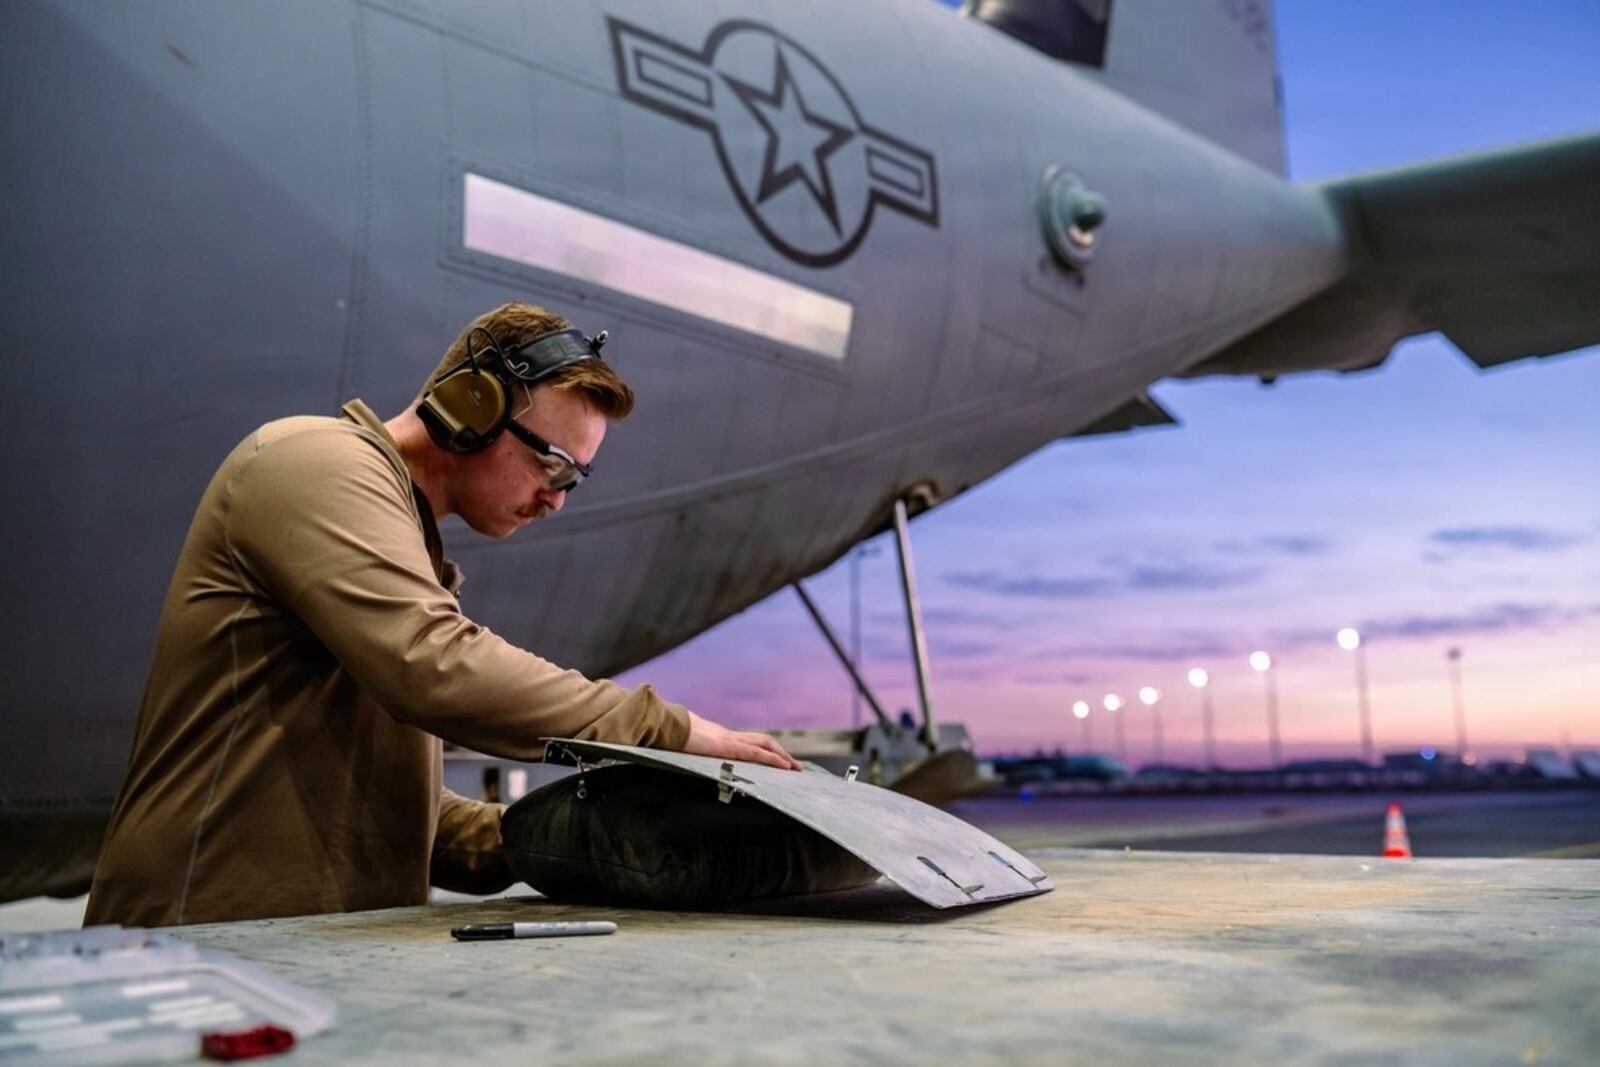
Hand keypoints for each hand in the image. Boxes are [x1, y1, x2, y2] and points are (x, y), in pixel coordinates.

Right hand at [682, 711, 801, 770]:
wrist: (665, 726)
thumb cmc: (670, 735)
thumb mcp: (682, 745)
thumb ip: (689, 748)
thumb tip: (683, 753)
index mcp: (719, 736)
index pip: (748, 741)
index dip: (764, 749)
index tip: (774, 759)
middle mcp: (728, 735)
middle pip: (762, 740)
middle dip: (779, 752)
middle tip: (794, 766)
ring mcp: (730, 739)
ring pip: (765, 744)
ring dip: (782, 755)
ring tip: (795, 768)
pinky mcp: (729, 746)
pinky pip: (756, 753)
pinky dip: (773, 759)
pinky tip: (784, 766)